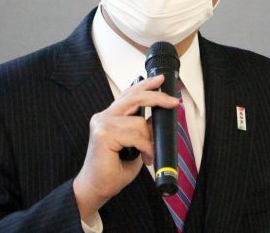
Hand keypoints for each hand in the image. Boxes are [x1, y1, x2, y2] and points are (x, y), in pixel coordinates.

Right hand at [73, 74, 179, 221]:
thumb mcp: (134, 145)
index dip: (145, 85)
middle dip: (156, 97)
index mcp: (109, 116)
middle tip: (173, 101)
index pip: (129, 94)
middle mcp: (104, 117)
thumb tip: (155, 120)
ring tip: (149, 155)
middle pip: (134, 97)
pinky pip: (135, 135)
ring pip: (138, 122)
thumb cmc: (112, 170)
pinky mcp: (103, 135)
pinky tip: (145, 157)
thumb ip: (140, 130)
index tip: (161, 81)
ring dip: (150, 140)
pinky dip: (146, 147)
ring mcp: (102, 124)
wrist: (96, 188)